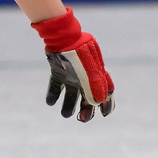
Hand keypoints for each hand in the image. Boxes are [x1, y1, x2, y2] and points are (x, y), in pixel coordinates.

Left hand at [32, 7, 114, 121]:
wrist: (61, 37)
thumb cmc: (78, 55)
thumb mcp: (88, 73)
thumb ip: (94, 88)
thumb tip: (98, 103)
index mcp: (97, 75)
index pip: (105, 92)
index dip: (106, 104)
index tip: (103, 115)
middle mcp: (84, 76)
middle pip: (88, 97)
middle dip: (86, 110)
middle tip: (81, 120)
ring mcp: (71, 74)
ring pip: (72, 93)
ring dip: (69, 105)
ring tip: (65, 114)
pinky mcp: (58, 71)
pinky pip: (56, 86)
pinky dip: (53, 95)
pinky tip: (50, 102)